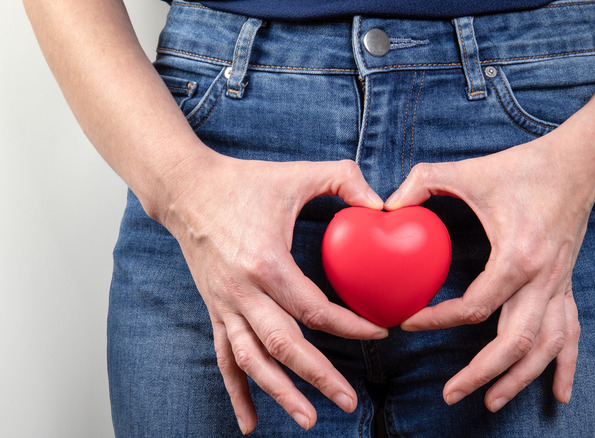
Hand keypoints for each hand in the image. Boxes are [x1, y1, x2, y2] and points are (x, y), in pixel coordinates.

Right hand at [160, 152, 387, 432]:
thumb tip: (383, 203)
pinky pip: (224, 358)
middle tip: (349, 400)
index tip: (379, 333)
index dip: (350, 326)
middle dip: (319, 376)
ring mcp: (224, 305)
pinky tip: (249, 422)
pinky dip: (237, 392)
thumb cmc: (244, 181)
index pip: (314, 309)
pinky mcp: (214, 310)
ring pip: (252, 360)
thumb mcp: (298, 174)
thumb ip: (344, 179)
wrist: (186, 189)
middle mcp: (242, 292)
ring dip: (280, 393)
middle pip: (284, 346)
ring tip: (310, 419)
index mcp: (267, 262)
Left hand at [385, 135, 594, 410]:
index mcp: (517, 256)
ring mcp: (559, 286)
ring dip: (520, 378)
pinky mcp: (566, 285)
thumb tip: (384, 205)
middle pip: (514, 341)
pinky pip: (571, 333)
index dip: (438, 320)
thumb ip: (422, 182)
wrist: (576, 164)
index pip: (475, 306)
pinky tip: (559, 393)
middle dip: (482, 373)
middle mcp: (543, 279)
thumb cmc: (524, 168)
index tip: (407, 322)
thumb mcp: (468, 171)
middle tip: (451, 394)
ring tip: (492, 401)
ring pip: (545, 347)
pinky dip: (564, 365)